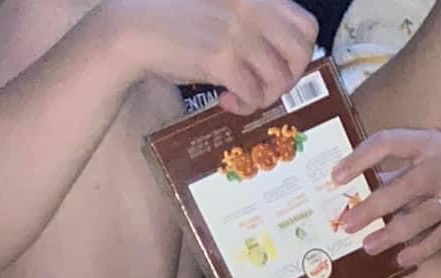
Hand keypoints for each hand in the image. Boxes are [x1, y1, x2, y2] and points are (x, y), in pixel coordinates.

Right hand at [106, 0, 317, 113]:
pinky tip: (225, 100)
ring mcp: (237, 32)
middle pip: (300, 55)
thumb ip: (256, 24)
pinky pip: (254, 95)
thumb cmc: (178, 23)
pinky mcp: (221, 58)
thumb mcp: (223, 10)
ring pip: (279, 80)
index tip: (280, 66)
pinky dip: (244, 106)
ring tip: (239, 95)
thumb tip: (290, 59)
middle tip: (264, 87)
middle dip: (288, 79)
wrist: (134, 30)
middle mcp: (251, 7)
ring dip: (262, 96)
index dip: (300, 53)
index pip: (306, 25)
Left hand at [332, 130, 440, 267]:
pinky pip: (439, 237)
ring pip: (420, 216)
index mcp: (426, 141)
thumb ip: (392, 173)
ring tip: (368, 246)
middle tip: (347, 224)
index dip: (360, 159)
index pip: (387, 143)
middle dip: (371, 208)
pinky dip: (419, 250)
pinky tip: (400, 258)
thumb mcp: (419, 161)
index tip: (336, 177)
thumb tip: (352, 196)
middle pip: (402, 187)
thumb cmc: (440, 172)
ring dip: (390, 234)